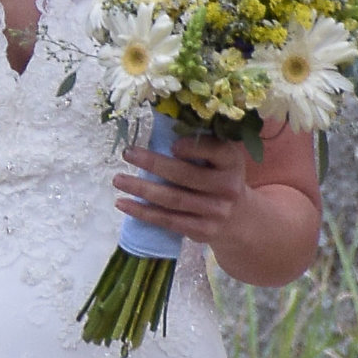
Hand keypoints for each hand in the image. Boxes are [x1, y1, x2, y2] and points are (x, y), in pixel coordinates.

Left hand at [112, 125, 257, 247]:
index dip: (193, 148)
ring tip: (118, 179)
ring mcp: (215, 211)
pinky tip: (124, 204)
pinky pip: (168, 221)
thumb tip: (160, 126)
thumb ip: (201, 144)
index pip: (215, 151)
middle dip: (153, 164)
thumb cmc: (219, 177)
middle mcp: (228, 187)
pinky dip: (143, 212)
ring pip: (173, 199)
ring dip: (141, 189)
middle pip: (185, 175)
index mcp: (232, 162)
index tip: (171, 145)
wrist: (239, 218)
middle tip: (127, 153)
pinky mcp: (202, 231)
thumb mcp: (220, 158)